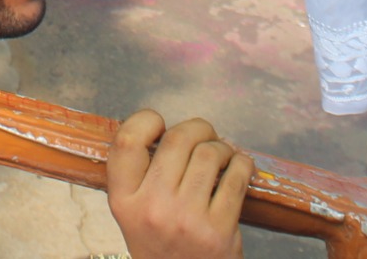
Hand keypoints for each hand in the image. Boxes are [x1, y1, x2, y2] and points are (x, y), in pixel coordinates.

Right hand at [105, 110, 248, 258]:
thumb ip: (140, 178)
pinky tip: (240, 165)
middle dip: (198, 128)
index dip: (145, 120)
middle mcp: (152, 208)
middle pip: (177, 139)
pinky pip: (237, 177)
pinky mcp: (218, 229)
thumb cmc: (162, 247)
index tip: (159, 123)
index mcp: (123, 202)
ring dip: (222, 146)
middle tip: (204, 135)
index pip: (127, 142)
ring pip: (210, 153)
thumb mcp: (134, 216)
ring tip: (223, 155)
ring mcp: (187, 219)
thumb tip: (169, 131)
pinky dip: (242, 163)